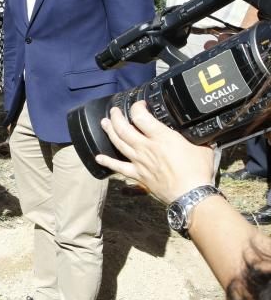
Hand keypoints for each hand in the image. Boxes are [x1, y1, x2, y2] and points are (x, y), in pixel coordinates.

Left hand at [95, 102, 214, 203]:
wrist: (191, 194)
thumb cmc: (198, 171)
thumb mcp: (201, 147)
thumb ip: (194, 137)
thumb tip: (199, 132)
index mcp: (162, 137)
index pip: (141, 117)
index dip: (137, 107)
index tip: (139, 105)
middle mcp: (146, 147)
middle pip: (124, 129)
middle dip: (116, 117)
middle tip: (114, 111)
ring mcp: (140, 161)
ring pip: (119, 143)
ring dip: (109, 132)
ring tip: (104, 123)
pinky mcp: (138, 175)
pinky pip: (118, 167)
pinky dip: (107, 162)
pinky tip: (98, 158)